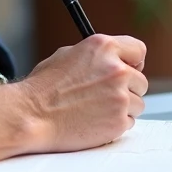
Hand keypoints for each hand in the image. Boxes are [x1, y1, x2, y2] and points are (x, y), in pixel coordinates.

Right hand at [13, 34, 147, 154]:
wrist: (31, 116)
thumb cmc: (43, 88)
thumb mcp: (67, 56)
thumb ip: (96, 56)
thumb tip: (113, 61)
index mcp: (103, 47)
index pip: (138, 50)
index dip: (133, 61)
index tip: (130, 68)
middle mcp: (116, 70)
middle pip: (140, 81)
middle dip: (126, 88)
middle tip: (104, 95)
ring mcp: (120, 97)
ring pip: (137, 103)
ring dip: (122, 108)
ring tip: (95, 109)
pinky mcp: (119, 121)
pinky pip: (129, 122)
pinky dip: (115, 124)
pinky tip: (94, 121)